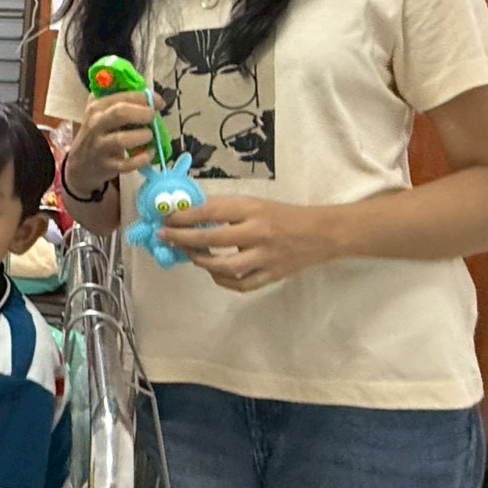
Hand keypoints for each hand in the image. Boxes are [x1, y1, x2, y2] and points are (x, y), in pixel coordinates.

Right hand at [65, 91, 160, 192]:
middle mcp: (96, 125)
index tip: (158, 102)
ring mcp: (100, 147)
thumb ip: (117, 99)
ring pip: (121, 139)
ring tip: (149, 136)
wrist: (80, 165)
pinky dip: (142, 159)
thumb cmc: (96, 134)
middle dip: (143, 113)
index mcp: (96, 107)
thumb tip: (146, 92)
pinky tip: (149, 154)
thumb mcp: (99, 113)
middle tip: (153, 117)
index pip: (122, 96)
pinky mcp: (106, 166)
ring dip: (142, 136)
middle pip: (120, 113)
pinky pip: (127, 164)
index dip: (144, 97)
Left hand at [156, 197, 340, 291]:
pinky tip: (212, 271)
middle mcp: (258, 233)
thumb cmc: (284, 215)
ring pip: (224, 266)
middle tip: (165, 236)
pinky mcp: (271, 276)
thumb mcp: (254, 203)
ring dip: (200, 261)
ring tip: (188, 254)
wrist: (322, 233)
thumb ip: (225, 209)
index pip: (211, 212)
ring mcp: (265, 258)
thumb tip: (189, 211)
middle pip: (212, 239)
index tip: (166, 218)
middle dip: (182, 238)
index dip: (184, 216)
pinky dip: (222, 279)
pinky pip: (240, 284)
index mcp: (253, 210)